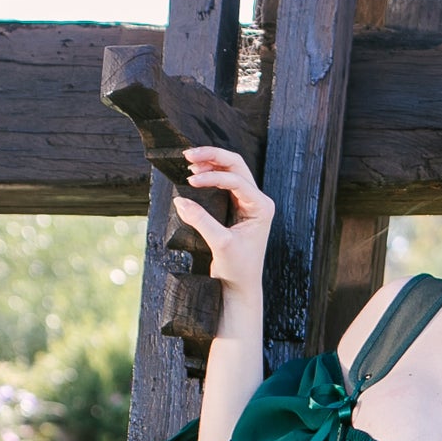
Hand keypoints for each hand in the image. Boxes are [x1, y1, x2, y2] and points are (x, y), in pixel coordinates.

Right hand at [170, 146, 273, 300]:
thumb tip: (180, 201)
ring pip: (230, 169)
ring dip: (210, 162)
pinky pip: (224, 181)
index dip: (213, 177)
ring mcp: (248, 201)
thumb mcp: (220, 244)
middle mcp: (258, 200)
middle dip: (212, 157)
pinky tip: (194, 173)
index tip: (191, 182)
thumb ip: (201, 220)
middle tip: (188, 155)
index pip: (236, 180)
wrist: (240, 285)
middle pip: (236, 165)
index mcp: (262, 207)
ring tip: (189, 161)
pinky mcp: (237, 206)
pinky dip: (209, 174)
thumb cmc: (237, 269)